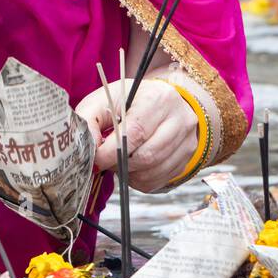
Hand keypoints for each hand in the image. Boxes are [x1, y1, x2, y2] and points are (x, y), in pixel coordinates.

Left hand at [75, 77, 197, 192]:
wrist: (157, 101)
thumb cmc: (126, 102)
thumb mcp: (103, 100)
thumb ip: (89, 120)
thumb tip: (89, 148)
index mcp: (158, 98)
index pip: (135, 132)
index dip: (112, 152)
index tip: (97, 159)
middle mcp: (180, 118)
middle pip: (147, 156)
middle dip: (120, 164)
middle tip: (107, 160)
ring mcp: (188, 139)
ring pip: (153, 171)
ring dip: (129, 173)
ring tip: (118, 161)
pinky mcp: (187, 157)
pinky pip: (159, 180)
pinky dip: (140, 179)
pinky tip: (133, 166)